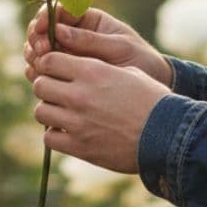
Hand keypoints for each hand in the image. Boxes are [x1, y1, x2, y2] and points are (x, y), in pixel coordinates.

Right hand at [24, 6, 172, 86]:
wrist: (151, 85)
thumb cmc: (140, 59)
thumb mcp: (120, 47)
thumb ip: (91, 40)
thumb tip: (58, 31)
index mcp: (87, 18)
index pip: (57, 9)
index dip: (45, 17)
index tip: (41, 29)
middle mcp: (72, 34)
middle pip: (41, 29)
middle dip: (36, 38)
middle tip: (42, 51)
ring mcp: (67, 54)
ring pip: (38, 50)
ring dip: (34, 56)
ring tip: (40, 66)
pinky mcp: (65, 74)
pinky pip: (43, 70)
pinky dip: (38, 72)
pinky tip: (42, 79)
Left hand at [32, 52, 170, 172]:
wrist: (166, 135)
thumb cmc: (152, 100)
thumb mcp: (128, 72)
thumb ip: (98, 67)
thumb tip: (80, 65)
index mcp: (92, 71)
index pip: (49, 60)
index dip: (49, 64)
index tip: (55, 70)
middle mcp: (80, 94)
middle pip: (39, 84)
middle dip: (47, 86)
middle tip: (59, 92)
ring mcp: (77, 122)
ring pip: (40, 111)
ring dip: (50, 110)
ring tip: (64, 113)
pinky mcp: (79, 147)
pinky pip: (49, 138)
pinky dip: (55, 134)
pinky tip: (69, 132)